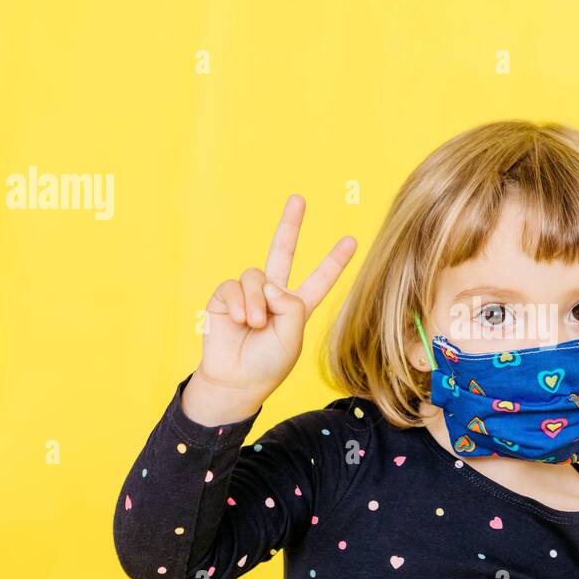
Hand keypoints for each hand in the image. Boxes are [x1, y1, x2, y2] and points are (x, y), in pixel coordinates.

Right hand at [182, 195, 356, 425]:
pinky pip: (234, 286)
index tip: (352, 240)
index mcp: (297, 306)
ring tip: (256, 324)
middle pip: (283, 251)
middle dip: (290, 225)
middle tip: (298, 199)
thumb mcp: (293, 338)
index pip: (319, 279)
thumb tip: (270, 283)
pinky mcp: (226, 297)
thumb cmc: (268, 365)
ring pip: (257, 275)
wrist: (236, 380)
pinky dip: (240, 303)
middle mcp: (274, 294)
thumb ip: (290, 306)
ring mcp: (250, 294)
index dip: (334, 261)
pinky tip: (241, 321)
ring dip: (257, 302)